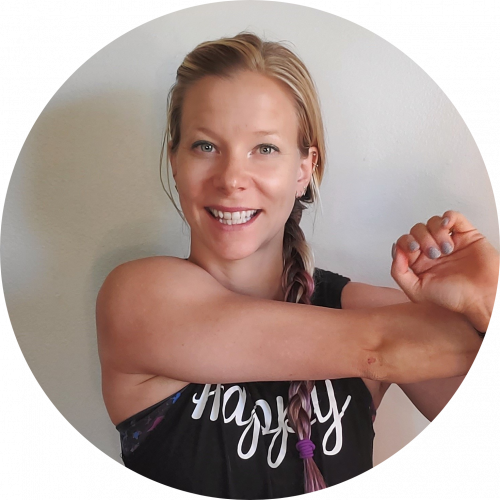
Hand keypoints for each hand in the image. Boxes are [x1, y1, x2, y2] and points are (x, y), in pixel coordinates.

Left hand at [391, 210, 498, 331]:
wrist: (484, 296)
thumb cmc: (455, 297)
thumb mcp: (417, 291)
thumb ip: (399, 273)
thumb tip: (396, 250)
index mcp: (420, 262)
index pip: (404, 242)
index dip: (406, 242)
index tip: (415, 251)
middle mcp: (433, 250)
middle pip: (417, 230)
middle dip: (422, 239)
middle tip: (434, 254)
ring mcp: (449, 241)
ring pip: (433, 222)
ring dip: (436, 233)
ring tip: (447, 249)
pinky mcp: (467, 234)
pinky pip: (454, 216)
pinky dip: (448, 217)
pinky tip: (448, 227)